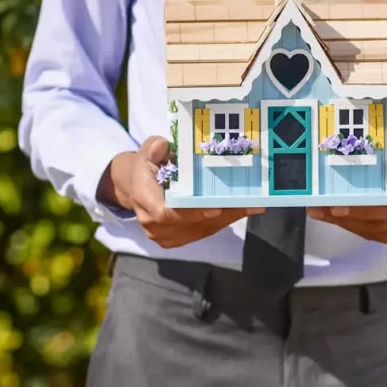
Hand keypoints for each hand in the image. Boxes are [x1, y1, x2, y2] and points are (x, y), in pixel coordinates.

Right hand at [98, 136, 264, 248]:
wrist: (135, 186)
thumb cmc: (145, 166)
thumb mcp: (146, 152)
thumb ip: (153, 149)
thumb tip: (161, 146)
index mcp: (144, 201)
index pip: (166, 213)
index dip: (191, 213)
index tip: (215, 208)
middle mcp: (153, 224)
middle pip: (191, 224)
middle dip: (221, 213)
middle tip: (248, 203)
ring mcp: (164, 235)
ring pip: (201, 230)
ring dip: (227, 218)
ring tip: (251, 205)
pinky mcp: (176, 239)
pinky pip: (202, 232)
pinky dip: (222, 221)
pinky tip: (240, 210)